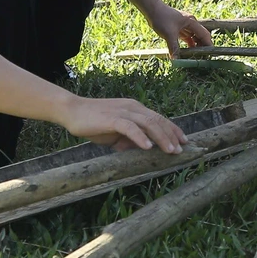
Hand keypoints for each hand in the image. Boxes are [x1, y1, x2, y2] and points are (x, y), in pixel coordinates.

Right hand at [59, 95, 186, 152]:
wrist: (73, 111)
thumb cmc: (94, 122)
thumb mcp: (116, 133)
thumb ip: (129, 139)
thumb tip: (142, 149)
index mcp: (135, 109)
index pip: (159, 118)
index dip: (172, 129)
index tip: (184, 141)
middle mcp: (133, 108)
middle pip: (157, 120)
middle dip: (171, 135)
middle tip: (181, 149)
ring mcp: (123, 112)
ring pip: (148, 124)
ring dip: (161, 137)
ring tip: (170, 150)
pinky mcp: (113, 119)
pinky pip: (130, 128)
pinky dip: (140, 137)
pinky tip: (148, 147)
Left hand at [147, 2, 212, 56]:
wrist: (153, 10)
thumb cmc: (162, 18)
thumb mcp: (168, 34)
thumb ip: (173, 47)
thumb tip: (176, 59)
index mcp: (192, 22)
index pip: (204, 34)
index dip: (208, 44)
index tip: (209, 54)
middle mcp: (191, 23)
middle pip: (201, 35)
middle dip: (203, 45)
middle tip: (203, 57)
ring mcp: (185, 25)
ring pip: (195, 36)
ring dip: (196, 45)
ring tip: (196, 56)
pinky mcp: (180, 27)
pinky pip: (188, 37)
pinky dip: (189, 43)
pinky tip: (188, 51)